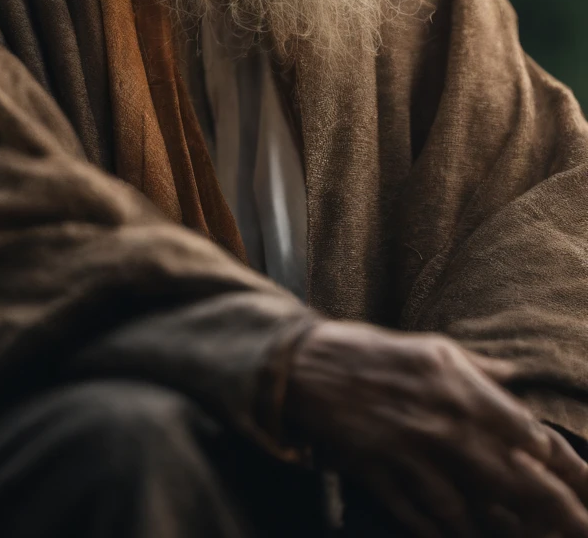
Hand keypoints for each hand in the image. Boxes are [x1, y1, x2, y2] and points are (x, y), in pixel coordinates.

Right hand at [283, 321, 587, 537]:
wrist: (307, 366)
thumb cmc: (374, 353)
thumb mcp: (434, 348)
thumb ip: (480, 370)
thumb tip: (517, 379)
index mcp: (460, 385)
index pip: (527, 434)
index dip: (562, 466)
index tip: (585, 485)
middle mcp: (443, 422)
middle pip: (513, 481)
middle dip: (556, 512)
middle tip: (582, 530)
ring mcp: (411, 455)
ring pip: (473, 511)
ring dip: (506, 534)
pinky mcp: (382, 478)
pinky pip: (424, 521)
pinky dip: (448, 537)